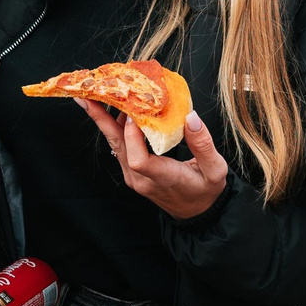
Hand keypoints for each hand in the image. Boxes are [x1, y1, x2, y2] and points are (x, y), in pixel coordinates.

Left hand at [79, 100, 229, 220]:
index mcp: (162, 178)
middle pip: (117, 147)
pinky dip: (116, 126)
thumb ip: (203, 144)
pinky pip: (120, 147)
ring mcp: (133, 176)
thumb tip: (191, 117)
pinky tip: (117, 109)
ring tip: (99, 93)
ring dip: (106, 119)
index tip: (136, 113)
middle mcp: (141, 179)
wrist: (197, 212)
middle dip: (102, 119)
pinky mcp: (132, 172)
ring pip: (115, 145)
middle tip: (90, 95)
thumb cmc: (206, 191)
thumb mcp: (215, 169)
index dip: (133, 136)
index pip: (138, 160)